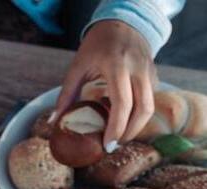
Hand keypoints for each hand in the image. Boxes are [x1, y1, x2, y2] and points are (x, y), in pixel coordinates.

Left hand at [54, 20, 155, 151]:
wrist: (122, 24)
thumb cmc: (96, 47)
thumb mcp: (77, 67)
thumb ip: (66, 95)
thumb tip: (53, 123)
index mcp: (117, 66)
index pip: (122, 104)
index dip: (116, 128)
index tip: (107, 146)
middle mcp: (137, 70)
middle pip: (143, 110)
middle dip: (129, 133)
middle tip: (113, 146)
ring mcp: (149, 72)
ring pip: (150, 107)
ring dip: (135, 125)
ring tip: (116, 135)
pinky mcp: (154, 75)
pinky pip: (149, 100)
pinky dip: (136, 113)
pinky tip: (119, 115)